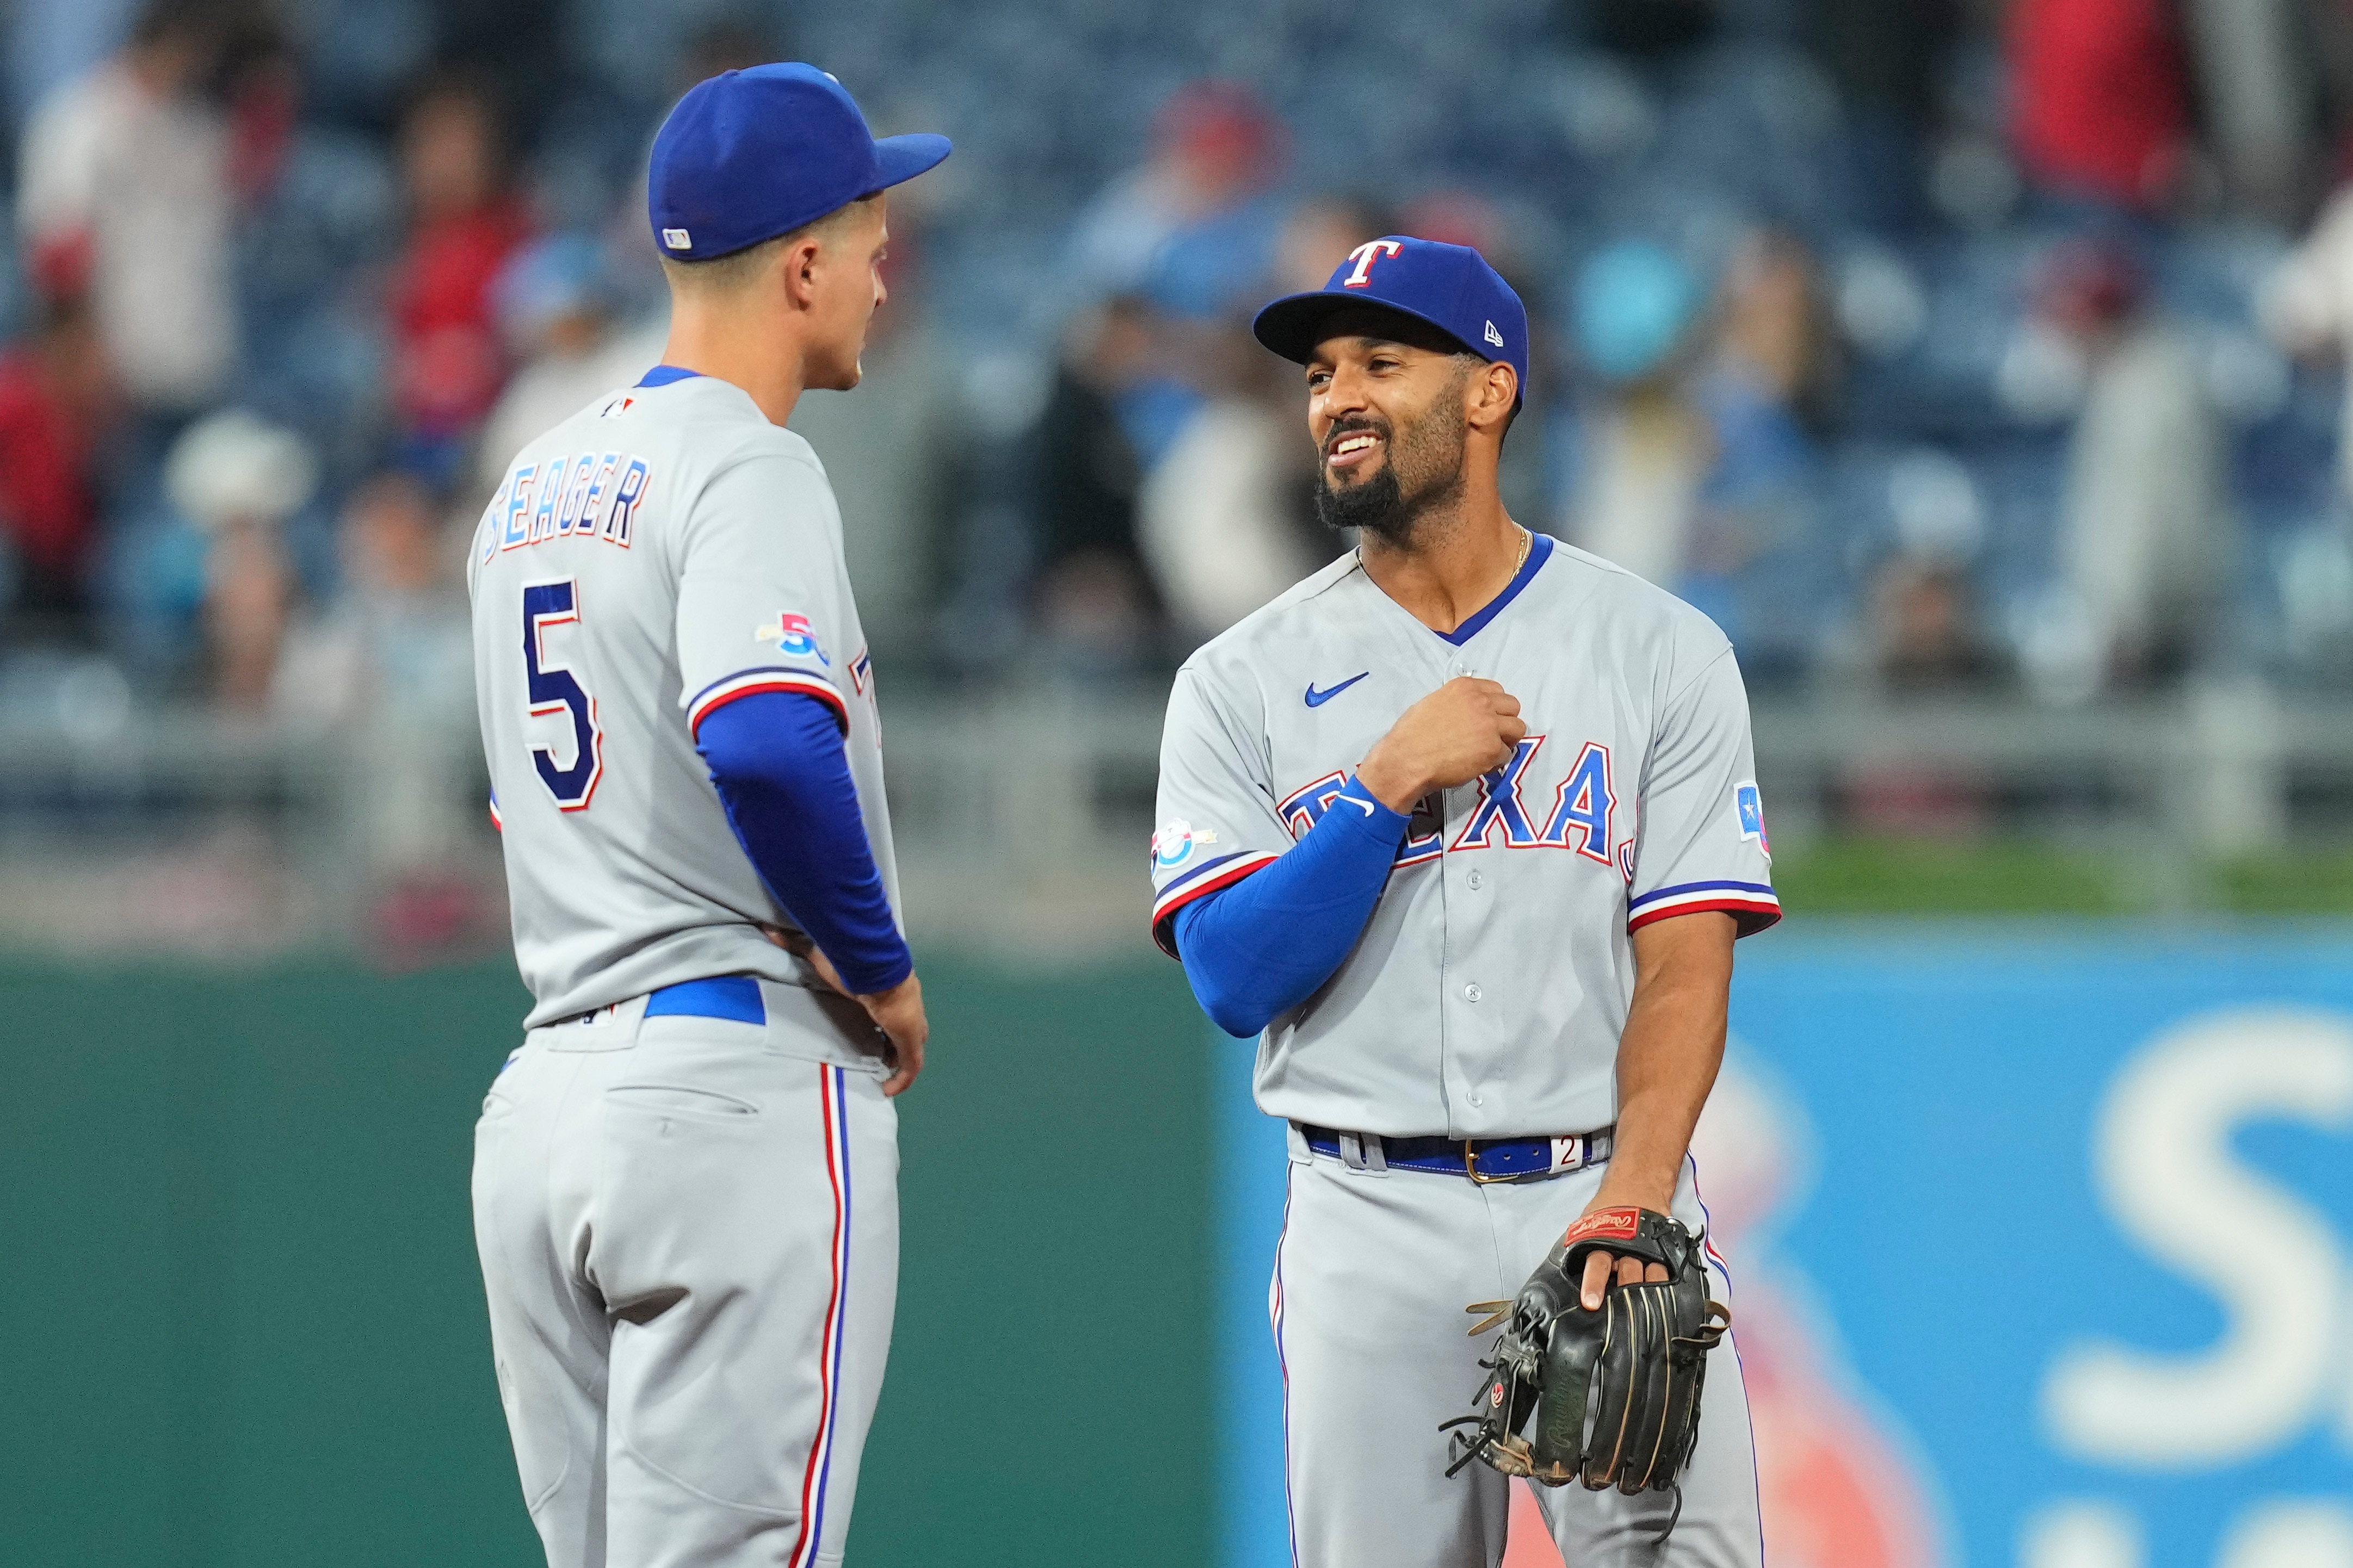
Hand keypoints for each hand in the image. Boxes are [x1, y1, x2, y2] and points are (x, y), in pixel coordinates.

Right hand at [759, 924, 929, 1095]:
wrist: (878, 969)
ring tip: (880, 1075)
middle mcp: (905, 1006)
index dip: (884, 1022)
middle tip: (877, 1056)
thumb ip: (799, 945)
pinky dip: (902, 1080)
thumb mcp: (823, 956)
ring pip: (910, 1050)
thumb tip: (771, 930)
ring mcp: (911, 1024)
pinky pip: (911, 1067)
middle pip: (907, 1030)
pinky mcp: (911, 1039)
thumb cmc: (855, 962)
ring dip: (897, 1062)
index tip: (870, 1031)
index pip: (891, 1007)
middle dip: (894, 1044)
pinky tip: (889, 1090)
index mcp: (888, 989)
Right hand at [1355, 677, 1525, 813]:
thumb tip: (1470, 711)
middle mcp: (1481, 701)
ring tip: (1490, 750)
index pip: (1497, 690)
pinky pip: (1507, 754)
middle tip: (1492, 735)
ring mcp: (1490, 725)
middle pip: (1513, 706)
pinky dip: (1496, 761)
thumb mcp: (1433, 703)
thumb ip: (1458, 702)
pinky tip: (1480, 764)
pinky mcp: (1492, 749)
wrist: (1407, 760)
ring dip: (1506, 740)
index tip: (1486, 718)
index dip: (1494, 706)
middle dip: (1505, 721)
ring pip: (1518, 729)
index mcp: (1465, 687)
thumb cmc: (1412, 734)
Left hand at [1576, 1190, 1671, 1310]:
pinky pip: (1669, 1271)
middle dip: (1627, 1295)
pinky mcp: (1665, 1249)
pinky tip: (1669, 1297)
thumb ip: (1582, 1246)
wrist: (1637, 1185)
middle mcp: (1627, 1248)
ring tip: (1651, 1309)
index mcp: (1603, 1242)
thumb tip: (1568, 1270)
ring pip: (1653, 1276)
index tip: (1591, 1302)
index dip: (1593, 1284)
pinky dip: (1668, 1285)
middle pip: (1629, 1276)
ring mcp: (1649, 1249)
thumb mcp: (1589, 1223)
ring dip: (1651, 1292)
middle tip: (1626, 1313)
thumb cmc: (1608, 1208)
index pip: (1596, 1265)